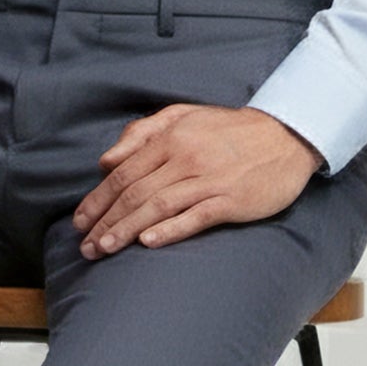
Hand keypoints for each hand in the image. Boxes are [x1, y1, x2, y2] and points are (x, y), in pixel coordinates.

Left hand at [72, 104, 326, 257]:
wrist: (286, 136)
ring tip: (104, 249)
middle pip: (135, 193)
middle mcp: (186, 157)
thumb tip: (106, 161)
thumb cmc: (229, 130)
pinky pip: (196, 217)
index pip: (123, 173)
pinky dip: (170, 230)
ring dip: (126, 229)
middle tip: (85, 246)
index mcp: (170, 138)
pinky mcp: (232, 200)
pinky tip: (148, 242)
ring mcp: (209, 180)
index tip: (80, 222)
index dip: (98, 199)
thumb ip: (142, 133)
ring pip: (158, 206)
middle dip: (105, 221)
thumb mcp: (183, 116)